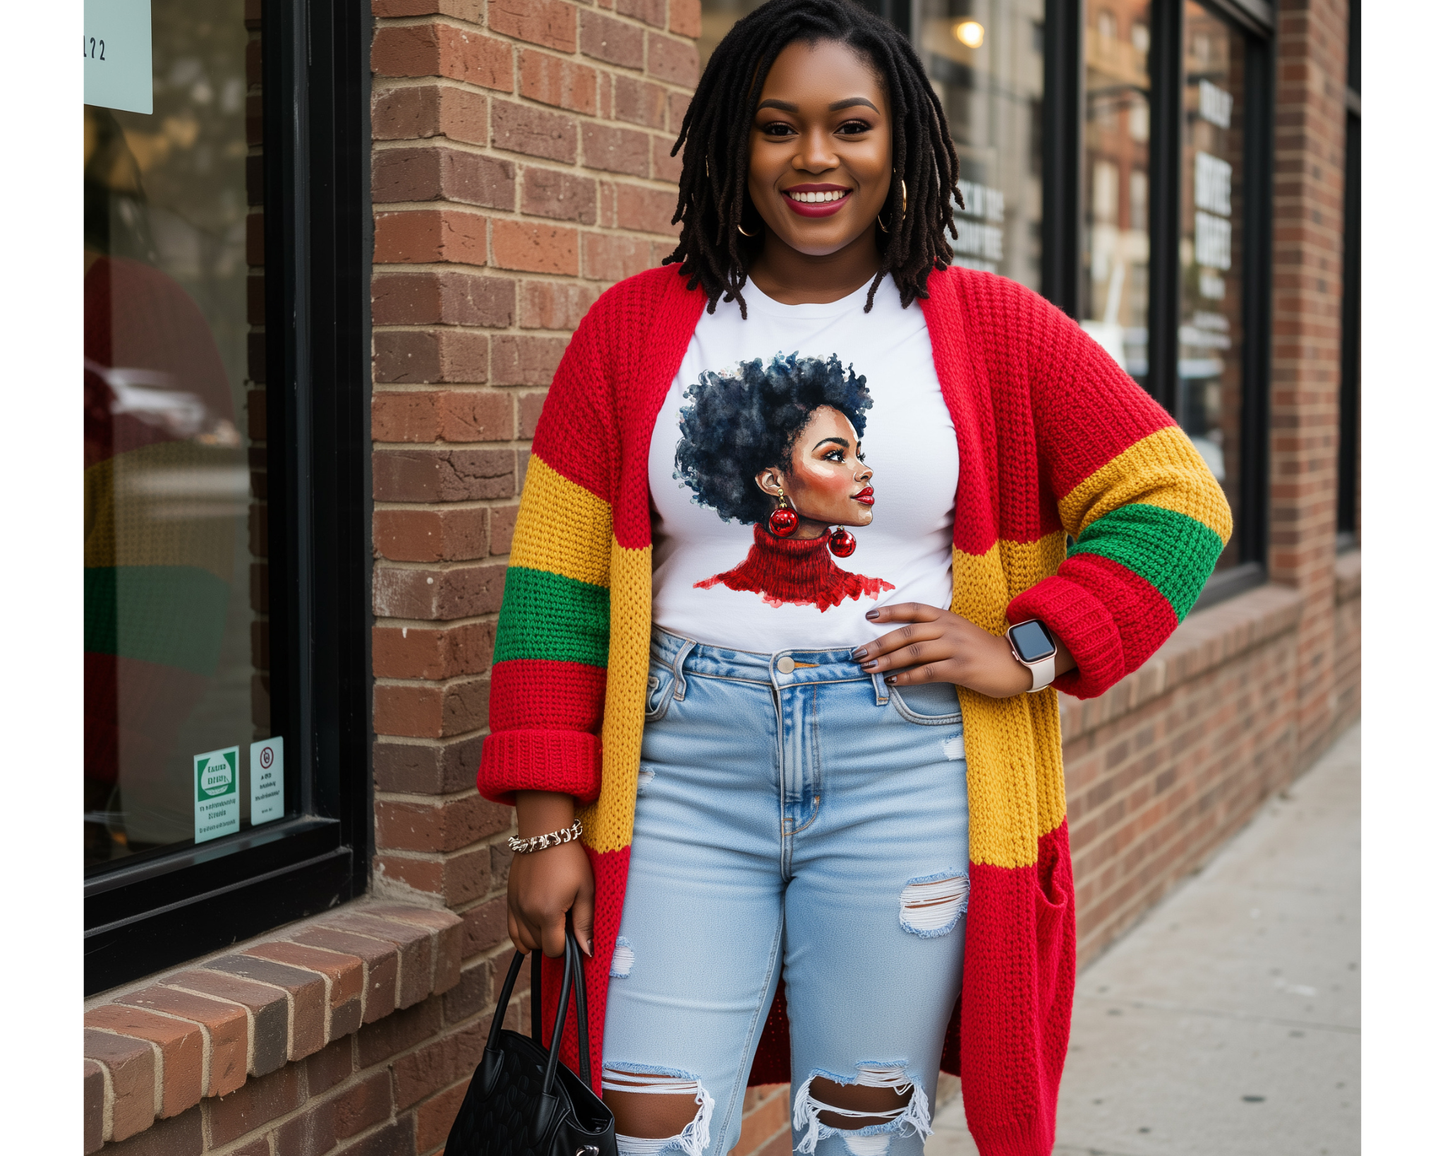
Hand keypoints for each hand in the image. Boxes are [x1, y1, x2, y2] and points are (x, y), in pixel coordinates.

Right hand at [508, 791, 594, 957]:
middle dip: (554, 939)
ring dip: (539, 937)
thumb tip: (587, 950)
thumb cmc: (569, 859)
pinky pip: (512, 930)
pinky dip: (523, 934)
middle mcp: (527, 913)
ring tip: (553, 918)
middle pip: (539, 946)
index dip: (566, 945)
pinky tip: (536, 926)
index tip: (573, 929)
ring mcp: (515, 907)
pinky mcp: (509, 900)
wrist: (545, 834)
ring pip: (524, 941)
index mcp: (547, 912)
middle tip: (565, 918)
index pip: (554, 950)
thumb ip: (584, 923)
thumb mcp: (585, 890)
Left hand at [851, 603, 1073, 698]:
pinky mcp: (962, 668)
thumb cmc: (983, 650)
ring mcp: (956, 648)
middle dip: (879, 643)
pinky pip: (929, 672)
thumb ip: (935, 631)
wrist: (1017, 662)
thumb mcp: (959, 631)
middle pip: (907, 633)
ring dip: (887, 661)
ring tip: (869, 669)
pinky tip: (894, 682)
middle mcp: (950, 629)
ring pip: (914, 652)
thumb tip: (902, 640)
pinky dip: (908, 677)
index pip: (914, 609)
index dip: (890, 611)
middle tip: (858, 653)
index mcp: (947, 617)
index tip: (869, 616)